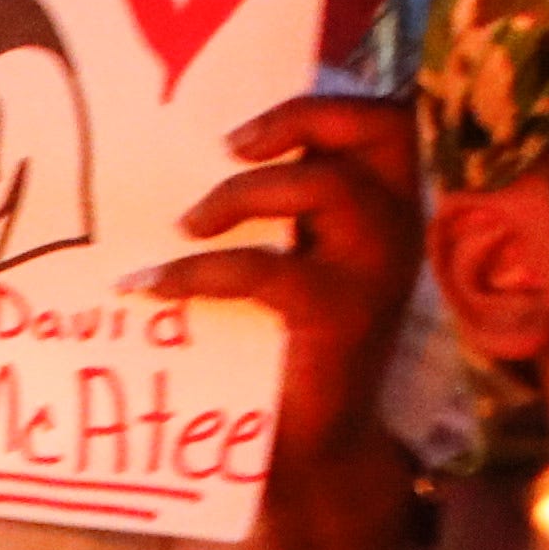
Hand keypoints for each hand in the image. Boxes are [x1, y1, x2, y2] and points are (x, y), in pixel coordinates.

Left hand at [147, 93, 419, 549]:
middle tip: (230, 148)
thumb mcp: (286, 257)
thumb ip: (267, 209)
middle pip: (382, 130)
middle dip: (305, 118)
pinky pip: (270, 269)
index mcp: (385, 204)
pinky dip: (199, 270)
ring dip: (242, 196)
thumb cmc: (285, 341)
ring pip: (326, 189)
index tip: (244, 129)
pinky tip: (150, 284)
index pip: (386, 120)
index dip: (324, 104)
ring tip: (185, 226)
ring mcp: (379, 271)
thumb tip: (179, 152)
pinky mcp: (346, 318)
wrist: (311, 445)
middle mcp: (398, 228)